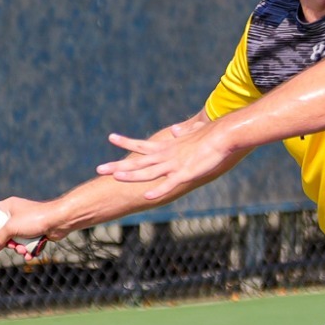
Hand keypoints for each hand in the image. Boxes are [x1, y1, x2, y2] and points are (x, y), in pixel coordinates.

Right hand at [0, 197, 63, 255]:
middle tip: (13, 245)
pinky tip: (30, 254)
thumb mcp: (11, 227)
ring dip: (19, 248)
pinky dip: (28, 250)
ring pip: (17, 240)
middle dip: (9, 243)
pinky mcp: (36, 232)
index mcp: (9, 206)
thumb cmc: (34, 219)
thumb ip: (0, 237)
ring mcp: (27, 223)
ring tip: (24, 251)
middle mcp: (17, 214)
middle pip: (6, 232)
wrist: (58, 221)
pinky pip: (28, 243)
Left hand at [97, 118, 232, 200]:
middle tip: (98, 168)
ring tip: (114, 177)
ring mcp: (174, 165)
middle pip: (138, 162)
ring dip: (131, 176)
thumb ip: (183, 133)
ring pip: (148, 172)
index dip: (126, 142)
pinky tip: (147, 195)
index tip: (111, 138)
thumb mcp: (194, 134)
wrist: (225, 135)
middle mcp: (166, 156)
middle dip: (118, 166)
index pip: (142, 145)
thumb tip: (176, 129)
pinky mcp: (186, 173)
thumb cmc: (212, 134)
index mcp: (167, 147)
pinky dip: (158, 189)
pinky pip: (169, 183)